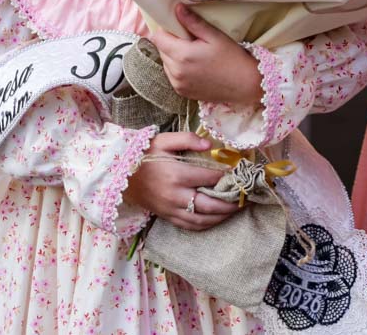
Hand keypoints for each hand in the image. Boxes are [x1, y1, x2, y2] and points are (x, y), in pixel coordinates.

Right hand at [121, 131, 238, 230]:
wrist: (121, 176)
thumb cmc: (145, 156)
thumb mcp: (164, 140)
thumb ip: (188, 140)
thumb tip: (210, 146)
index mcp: (177, 175)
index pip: (210, 178)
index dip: (227, 176)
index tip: (240, 173)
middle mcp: (175, 196)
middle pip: (210, 204)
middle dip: (231, 202)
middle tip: (245, 197)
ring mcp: (171, 209)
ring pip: (202, 219)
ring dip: (222, 216)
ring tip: (236, 208)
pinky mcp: (167, 217)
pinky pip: (190, 226)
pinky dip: (207, 225)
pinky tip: (217, 218)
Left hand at [151, 4, 262, 105]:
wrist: (245, 84)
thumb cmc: (232, 58)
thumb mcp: (215, 36)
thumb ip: (193, 22)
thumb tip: (177, 8)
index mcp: (182, 55)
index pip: (157, 38)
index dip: (165, 29)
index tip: (178, 26)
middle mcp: (175, 71)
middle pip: (161, 50)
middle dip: (171, 42)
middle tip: (190, 39)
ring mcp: (177, 84)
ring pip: (166, 63)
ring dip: (174, 56)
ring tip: (194, 54)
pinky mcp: (182, 91)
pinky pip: (172, 75)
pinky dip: (179, 69)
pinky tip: (195, 66)